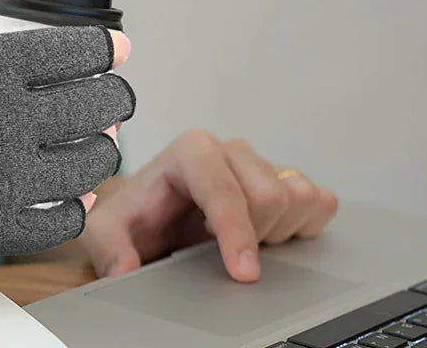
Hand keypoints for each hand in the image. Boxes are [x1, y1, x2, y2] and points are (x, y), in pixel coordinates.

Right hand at [0, 18, 134, 292]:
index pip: (74, 49)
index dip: (105, 46)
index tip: (116, 47)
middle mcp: (9, 116)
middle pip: (96, 103)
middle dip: (117, 95)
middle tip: (116, 95)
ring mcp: (7, 174)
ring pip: (90, 163)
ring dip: (104, 151)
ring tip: (101, 145)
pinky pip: (62, 219)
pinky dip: (77, 205)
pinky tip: (76, 196)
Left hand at [80, 131, 337, 282]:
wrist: (153, 215)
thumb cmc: (137, 217)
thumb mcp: (105, 231)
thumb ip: (109, 246)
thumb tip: (125, 270)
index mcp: (190, 152)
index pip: (224, 189)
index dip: (237, 233)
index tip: (244, 274)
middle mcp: (228, 151)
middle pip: (270, 195)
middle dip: (255, 235)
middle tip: (225, 252)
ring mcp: (259, 164)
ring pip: (299, 196)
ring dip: (280, 231)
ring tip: (245, 241)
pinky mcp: (284, 182)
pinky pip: (321, 201)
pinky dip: (305, 226)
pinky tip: (272, 238)